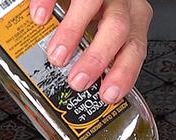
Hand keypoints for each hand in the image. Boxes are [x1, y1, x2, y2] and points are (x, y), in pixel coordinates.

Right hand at [30, 0, 152, 103]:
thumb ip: (102, 52)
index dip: (123, 72)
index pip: (135, 48)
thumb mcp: (107, 30)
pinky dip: (48, 2)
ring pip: (91, 4)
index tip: (107, 94)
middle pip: (118, 28)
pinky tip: (40, 18)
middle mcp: (121, 2)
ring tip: (57, 56)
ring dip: (72, 33)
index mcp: (134, 18)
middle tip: (78, 80)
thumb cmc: (97, 11)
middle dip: (97, 58)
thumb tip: (85, 86)